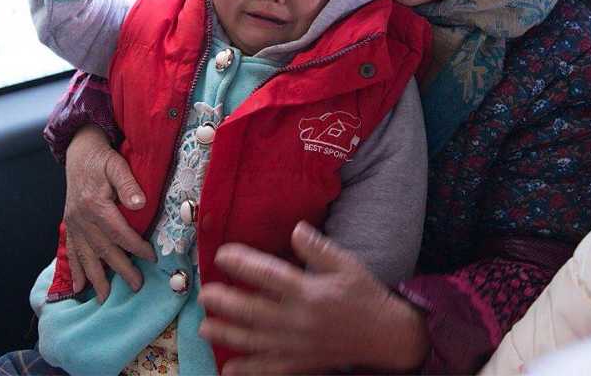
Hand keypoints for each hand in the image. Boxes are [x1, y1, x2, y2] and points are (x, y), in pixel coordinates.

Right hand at [63, 124, 155, 301]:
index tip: (152, 258)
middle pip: (104, 249)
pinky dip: (75, 270)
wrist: (79, 152)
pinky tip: (79, 287)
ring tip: (105, 297)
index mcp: (96, 205)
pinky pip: (72, 251)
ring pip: (86, 256)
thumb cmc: (102, 158)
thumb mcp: (117, 164)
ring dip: (96, 278)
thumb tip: (139, 203)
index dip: (136, 246)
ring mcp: (74, 224)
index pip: (119, 233)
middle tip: (135, 286)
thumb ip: (128, 184)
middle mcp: (82, 218)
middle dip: (120, 269)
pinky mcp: (70, 225)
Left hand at [197, 221, 429, 373]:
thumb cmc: (364, 295)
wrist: (386, 336)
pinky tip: (228, 369)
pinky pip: (270, 369)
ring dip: (227, 334)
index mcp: (309, 291)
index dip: (242, 263)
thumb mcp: (346, 264)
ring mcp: (298, 345)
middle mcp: (299, 319)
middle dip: (225, 303)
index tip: (222, 254)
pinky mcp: (301, 363)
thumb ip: (318, 248)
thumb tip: (295, 229)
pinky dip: (248, 370)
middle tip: (204, 295)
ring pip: (255, 341)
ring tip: (204, 327)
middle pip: (253, 311)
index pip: (268, 275)